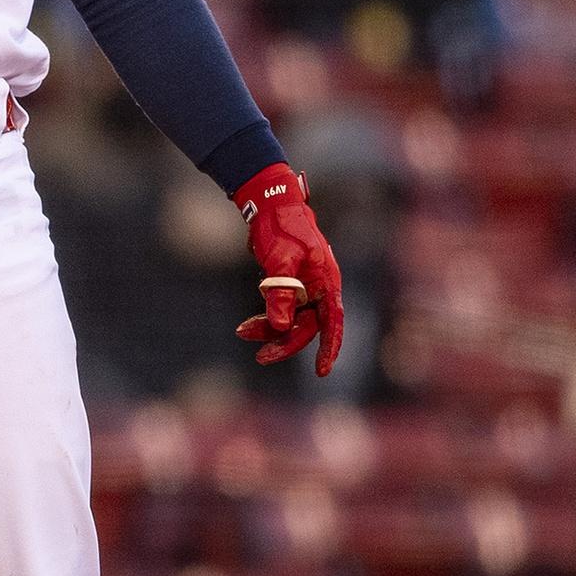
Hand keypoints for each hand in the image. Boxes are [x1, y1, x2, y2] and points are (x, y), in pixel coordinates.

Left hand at [232, 162, 344, 377]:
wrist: (270, 204)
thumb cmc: (280, 228)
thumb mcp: (279, 261)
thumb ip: (281, 294)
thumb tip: (282, 327)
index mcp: (326, 281)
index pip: (333, 322)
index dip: (329, 348)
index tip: (322, 371)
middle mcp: (320, 287)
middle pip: (307, 326)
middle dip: (283, 342)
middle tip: (260, 356)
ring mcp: (306, 287)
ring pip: (291, 320)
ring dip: (269, 329)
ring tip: (242, 331)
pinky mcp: (291, 285)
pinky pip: (282, 310)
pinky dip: (266, 318)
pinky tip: (248, 325)